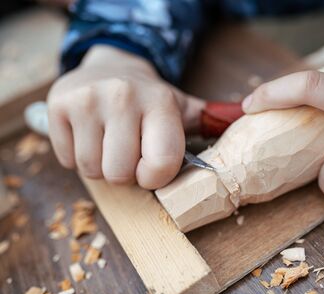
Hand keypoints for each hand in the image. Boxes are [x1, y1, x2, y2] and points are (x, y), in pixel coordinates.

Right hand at [48, 45, 204, 188]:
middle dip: (125, 172)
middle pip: (120, 175)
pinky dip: (78, 156)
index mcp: (161, 103)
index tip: (150, 168)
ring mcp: (87, 100)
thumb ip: (210, 121)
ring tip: (109, 141)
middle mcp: (123, 97)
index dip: (154, 177)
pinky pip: (68, 160)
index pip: (161, 164)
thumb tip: (246, 121)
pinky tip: (89, 135)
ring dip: (101, 165)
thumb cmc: (150, 100)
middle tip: (128, 151)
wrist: (112, 66)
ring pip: (92, 170)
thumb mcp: (183, 108)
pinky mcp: (57, 105)